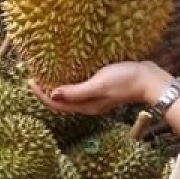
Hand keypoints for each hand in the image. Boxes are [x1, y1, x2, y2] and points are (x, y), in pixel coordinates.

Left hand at [29, 61, 173, 115]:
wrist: (149, 79)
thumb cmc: (124, 81)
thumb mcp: (98, 85)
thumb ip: (76, 91)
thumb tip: (52, 95)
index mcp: (86, 106)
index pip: (56, 104)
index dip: (41, 95)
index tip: (30, 81)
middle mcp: (88, 105)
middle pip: (61, 102)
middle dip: (45, 92)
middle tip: (33, 77)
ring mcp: (95, 97)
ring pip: (70, 95)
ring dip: (57, 87)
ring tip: (46, 74)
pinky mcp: (102, 89)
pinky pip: (80, 88)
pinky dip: (69, 82)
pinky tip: (68, 72)